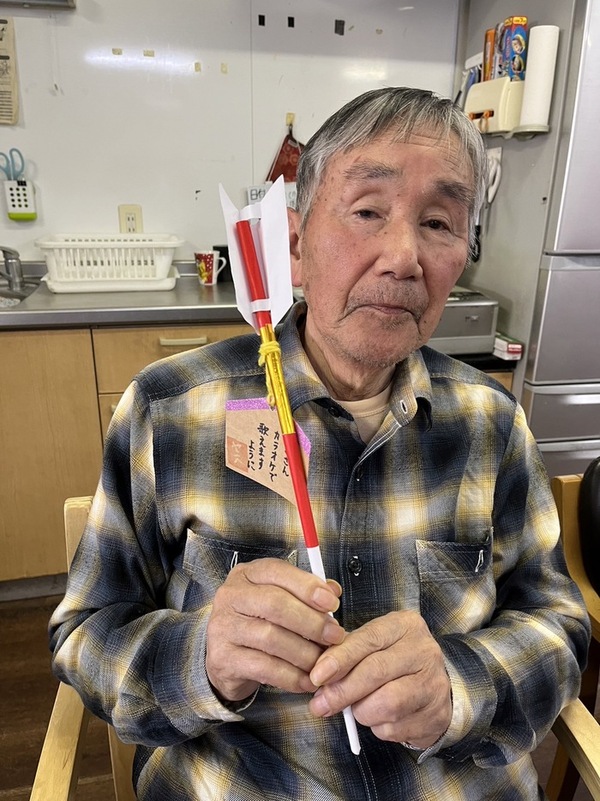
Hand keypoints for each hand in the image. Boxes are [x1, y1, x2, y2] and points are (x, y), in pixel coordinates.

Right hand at [206, 558, 345, 702]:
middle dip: (311, 622)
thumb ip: (305, 593)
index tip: (332, 603)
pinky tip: (306, 680)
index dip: (307, 586)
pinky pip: (264, 668)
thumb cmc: (259, 622)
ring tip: (322, 661)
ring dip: (305, 652)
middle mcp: (231, 596)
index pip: (277, 571)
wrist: (227, 658)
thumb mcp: (279, 599)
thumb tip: (333, 591)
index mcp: (247, 575)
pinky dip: (291, 676)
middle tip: (334, 636)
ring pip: (271, 638)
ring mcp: (224, 627)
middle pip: (275, 604)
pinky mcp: (223, 659)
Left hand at [308, 610, 451, 748]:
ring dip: (361, 711)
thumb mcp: (375, 645)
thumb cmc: (394, 661)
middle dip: (342, 691)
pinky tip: (377, 718)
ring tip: (355, 709)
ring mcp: (433, 683)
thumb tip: (319, 676)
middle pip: (376, 671)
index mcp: (405, 625)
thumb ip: (348, 653)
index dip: (340, 659)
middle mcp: (424, 651)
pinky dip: (377, 727)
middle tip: (321, 704)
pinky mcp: (435, 714)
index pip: (369, 640)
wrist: (433, 687)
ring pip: (386, 704)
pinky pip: (395, 728)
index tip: (317, 675)